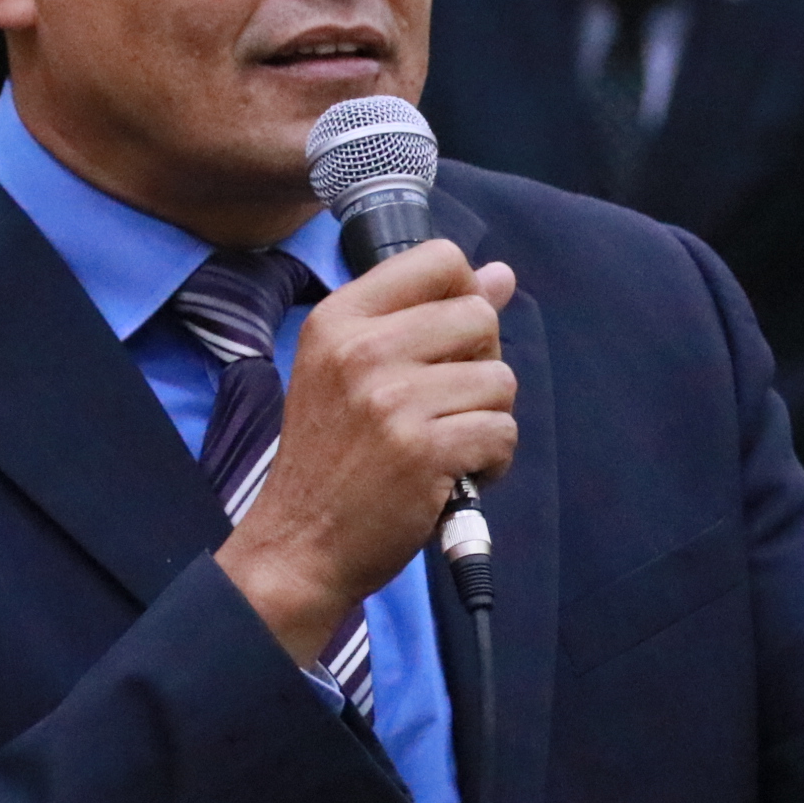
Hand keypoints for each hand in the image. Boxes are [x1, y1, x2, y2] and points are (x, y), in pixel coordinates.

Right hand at [217, 240, 517, 664]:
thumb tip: (502, 275)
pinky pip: (502, 432)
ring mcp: (392, 400)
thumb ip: (425, 316)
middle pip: (480, 316)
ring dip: (486, 420)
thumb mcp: (353, 371)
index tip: (447, 344)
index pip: (440, 259)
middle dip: (479, 365)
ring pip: (501, 379)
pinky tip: (453, 476)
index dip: (465, 297)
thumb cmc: (333, 457)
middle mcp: (362, 349)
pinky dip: (492, 462)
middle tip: (443, 407)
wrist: (301, 544)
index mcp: (340, 318)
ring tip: (444, 446)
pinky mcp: (423, 451)